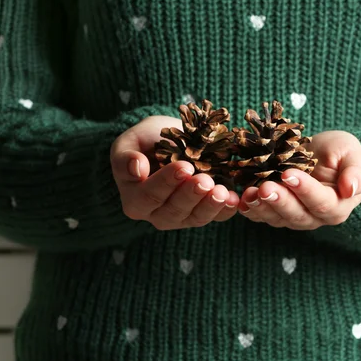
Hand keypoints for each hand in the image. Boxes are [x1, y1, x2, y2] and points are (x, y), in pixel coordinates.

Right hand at [110, 115, 239, 229]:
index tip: (183, 167)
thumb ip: (125, 157)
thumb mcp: (130, 143)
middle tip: (205, 180)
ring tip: (222, 192)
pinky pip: (216, 216)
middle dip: (191, 196)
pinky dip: (227, 209)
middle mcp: (157, 214)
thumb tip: (136, 168)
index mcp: (135, 200)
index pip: (149, 196)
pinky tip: (235, 198)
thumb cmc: (146, 142)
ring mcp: (182, 217)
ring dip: (210, 206)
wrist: (169, 142)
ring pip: (196, 218)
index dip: (166, 183)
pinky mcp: (203, 213)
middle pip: (173, 211)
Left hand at [238, 131, 360, 229]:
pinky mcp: (275, 212)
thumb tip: (351, 189)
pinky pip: (261, 215)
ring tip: (249, 192)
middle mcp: (315, 217)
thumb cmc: (340, 152)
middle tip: (264, 187)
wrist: (320, 153)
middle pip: (296, 215)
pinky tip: (240, 198)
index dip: (305, 190)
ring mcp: (293, 217)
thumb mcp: (353, 153)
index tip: (289, 174)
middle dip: (279, 201)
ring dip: (261, 206)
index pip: (322, 203)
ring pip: (276, 218)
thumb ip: (356, 171)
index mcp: (338, 206)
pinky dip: (250, 209)